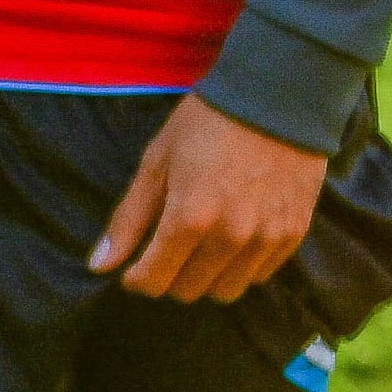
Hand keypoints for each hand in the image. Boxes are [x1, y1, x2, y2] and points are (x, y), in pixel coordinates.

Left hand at [93, 92, 324, 303]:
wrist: (274, 100)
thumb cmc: (205, 125)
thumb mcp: (156, 162)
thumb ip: (128, 219)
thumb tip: (99, 266)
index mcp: (189, 218)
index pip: (154, 281)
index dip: (136, 280)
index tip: (131, 270)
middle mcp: (230, 238)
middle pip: (188, 290)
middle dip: (167, 278)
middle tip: (163, 253)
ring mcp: (266, 239)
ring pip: (226, 291)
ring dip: (204, 279)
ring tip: (196, 250)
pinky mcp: (293, 236)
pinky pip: (259, 275)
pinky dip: (239, 267)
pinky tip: (229, 241)